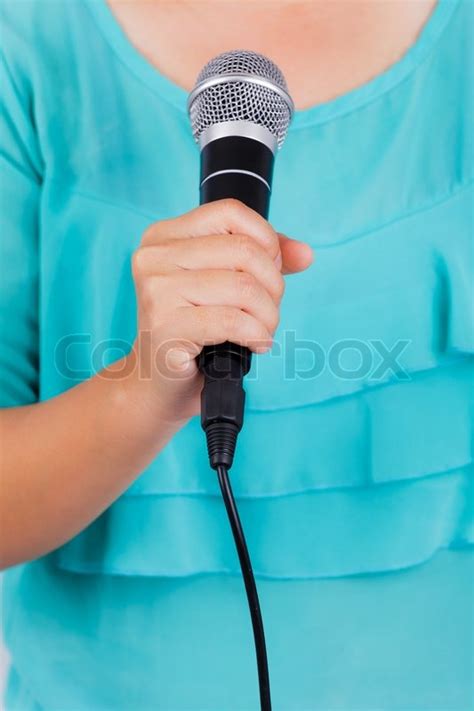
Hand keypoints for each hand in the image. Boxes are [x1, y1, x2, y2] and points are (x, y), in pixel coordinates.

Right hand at [128, 198, 312, 423]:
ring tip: (261, 331)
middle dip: (273, 285)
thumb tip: (304, 253)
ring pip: (244, 287)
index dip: (267, 240)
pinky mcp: (165, 326)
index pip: (231, 212)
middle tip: (268, 311)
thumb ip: (264, 259)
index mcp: (164, 236)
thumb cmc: (194, 333)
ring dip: (268, 315)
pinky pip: (233, 320)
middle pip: (244, 250)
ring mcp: (156, 290)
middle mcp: (154, 256)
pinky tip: (255, 344)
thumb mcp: (225, 285)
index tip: (271, 272)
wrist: (159, 384)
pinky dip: (256, 334)